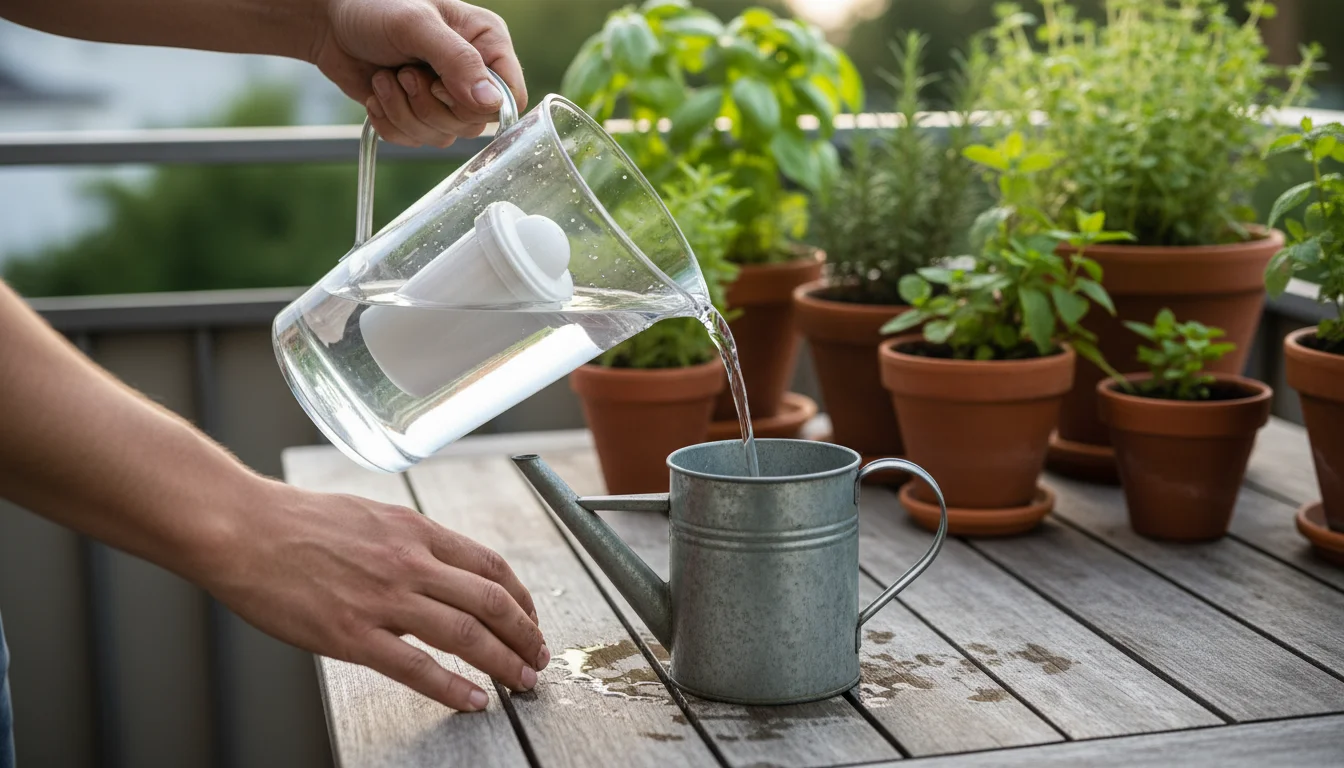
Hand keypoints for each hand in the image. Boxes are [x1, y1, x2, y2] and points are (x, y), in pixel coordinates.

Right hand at [202, 480, 547, 710]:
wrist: (241, 528)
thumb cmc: (296, 520)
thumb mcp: (371, 515)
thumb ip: (409, 541)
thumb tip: (438, 566)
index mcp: (415, 530)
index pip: (490, 565)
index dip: (521, 597)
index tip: (530, 618)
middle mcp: (409, 561)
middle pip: (491, 600)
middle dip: (525, 634)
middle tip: (539, 657)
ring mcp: (383, 598)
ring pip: (466, 633)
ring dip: (503, 662)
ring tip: (522, 682)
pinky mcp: (352, 634)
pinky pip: (416, 667)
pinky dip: (452, 687)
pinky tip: (473, 699)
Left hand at [307, 0, 526, 147]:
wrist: (330, 23)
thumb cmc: (373, 8)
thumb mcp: (417, 26)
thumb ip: (458, 61)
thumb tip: (492, 102)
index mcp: (487, 43)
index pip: (509, 97)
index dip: (478, 105)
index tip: (442, 85)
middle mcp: (473, 73)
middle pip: (473, 124)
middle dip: (428, 106)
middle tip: (405, 73)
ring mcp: (446, 97)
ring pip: (443, 136)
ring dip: (403, 112)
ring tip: (386, 78)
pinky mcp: (419, 114)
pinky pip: (415, 141)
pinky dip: (389, 122)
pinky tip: (378, 93)